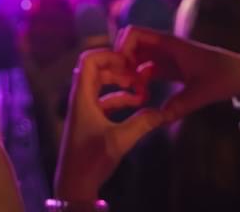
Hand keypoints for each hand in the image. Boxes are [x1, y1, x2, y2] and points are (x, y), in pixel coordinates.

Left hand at [55, 49, 163, 201]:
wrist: (75, 184)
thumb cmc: (91, 159)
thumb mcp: (120, 140)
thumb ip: (142, 123)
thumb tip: (165, 112)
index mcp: (82, 96)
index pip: (88, 60)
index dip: (108, 55)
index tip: (129, 62)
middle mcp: (80, 98)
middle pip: (96, 70)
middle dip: (119, 69)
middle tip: (139, 75)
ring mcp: (84, 109)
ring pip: (101, 85)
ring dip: (121, 84)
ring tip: (142, 90)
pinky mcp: (89, 121)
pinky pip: (104, 101)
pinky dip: (120, 99)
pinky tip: (137, 105)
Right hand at [115, 26, 239, 120]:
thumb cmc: (224, 77)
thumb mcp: (202, 93)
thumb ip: (179, 105)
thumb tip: (158, 119)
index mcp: (170, 44)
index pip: (134, 33)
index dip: (122, 48)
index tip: (123, 71)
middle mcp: (165, 47)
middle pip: (131, 44)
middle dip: (123, 61)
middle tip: (125, 83)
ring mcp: (167, 57)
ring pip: (138, 58)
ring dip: (131, 72)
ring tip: (134, 93)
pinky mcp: (172, 68)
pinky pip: (147, 69)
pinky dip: (140, 78)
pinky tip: (144, 96)